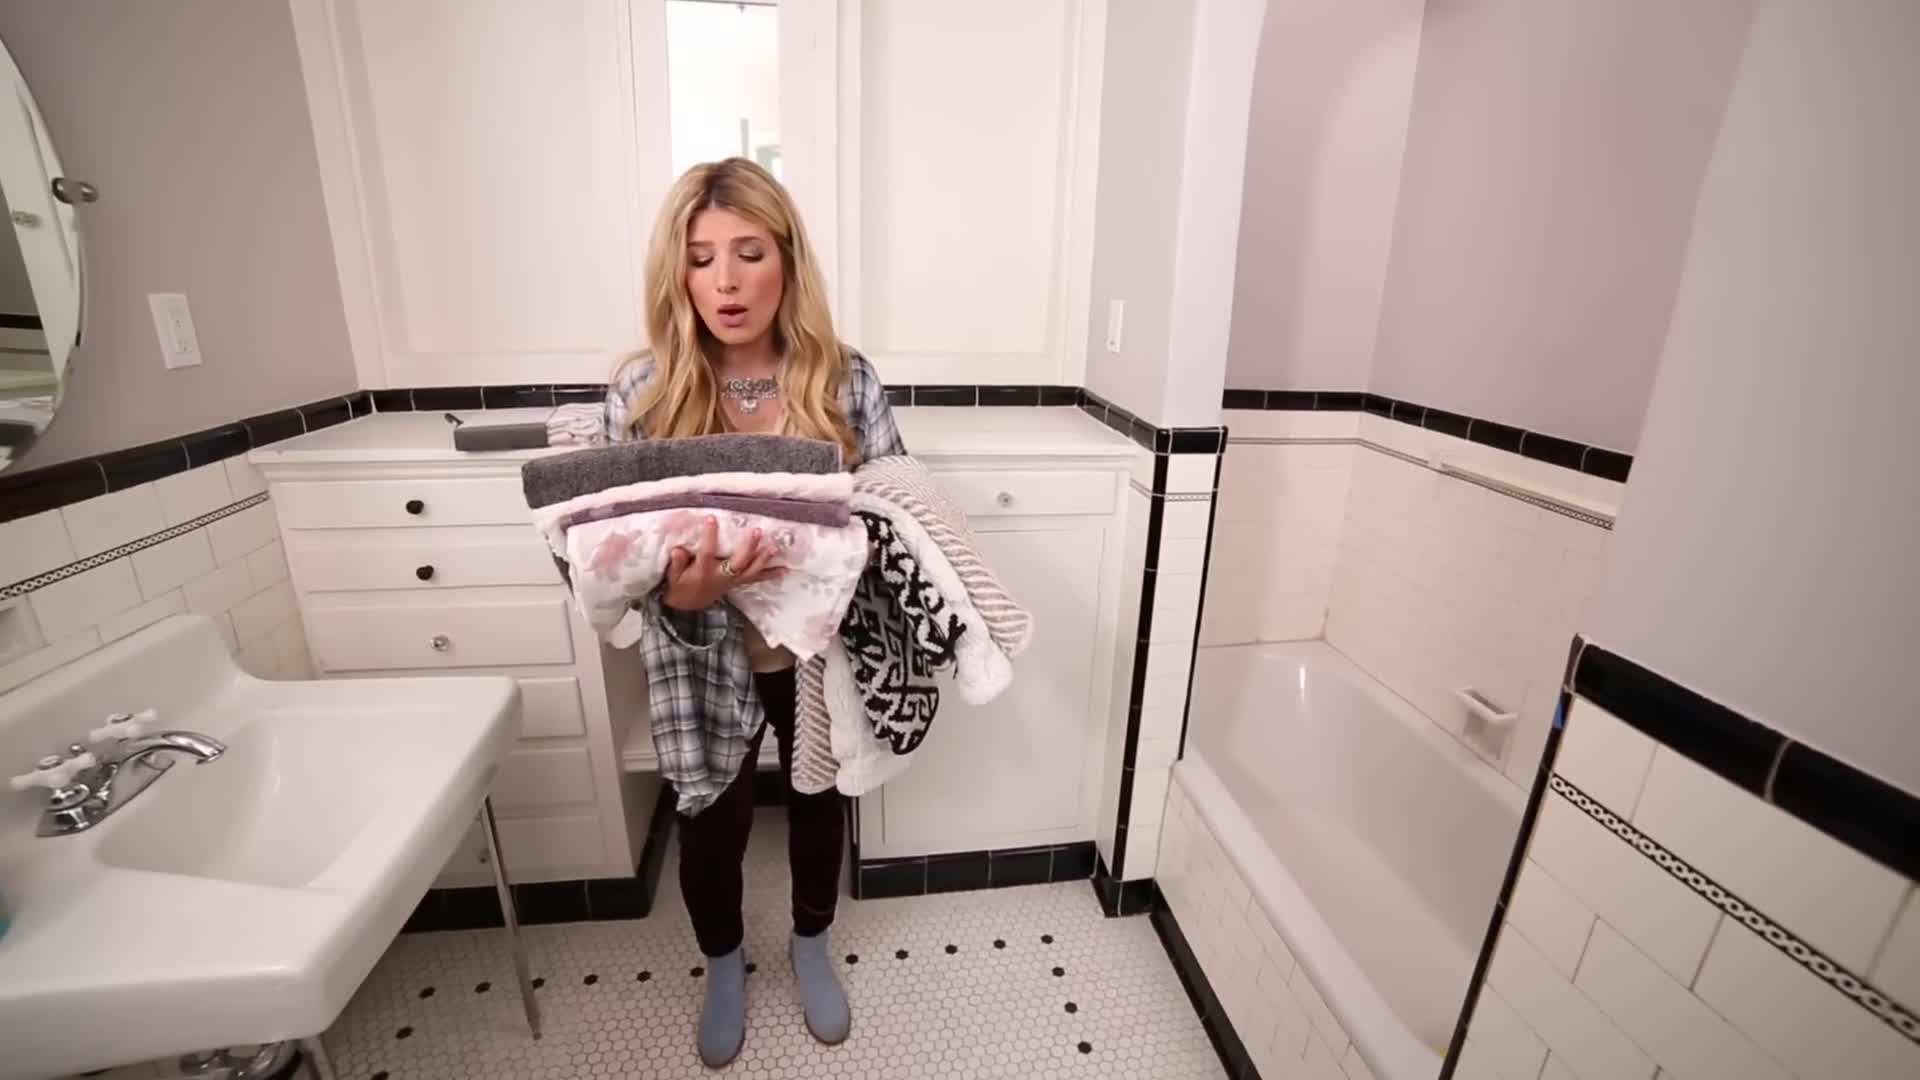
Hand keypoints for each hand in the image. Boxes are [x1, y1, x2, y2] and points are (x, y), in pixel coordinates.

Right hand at [662, 516, 783, 610]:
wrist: (689, 605)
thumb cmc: (680, 585)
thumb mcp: (673, 576)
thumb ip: (676, 563)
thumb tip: (677, 549)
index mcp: (704, 571)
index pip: (707, 552)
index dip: (709, 536)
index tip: (711, 518)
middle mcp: (721, 576)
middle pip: (738, 562)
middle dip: (749, 548)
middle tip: (757, 531)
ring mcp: (732, 581)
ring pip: (750, 570)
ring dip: (763, 559)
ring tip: (774, 547)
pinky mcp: (739, 583)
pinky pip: (756, 579)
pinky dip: (770, 574)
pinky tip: (785, 570)